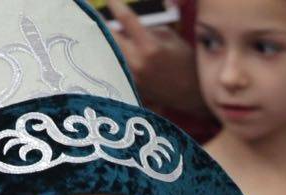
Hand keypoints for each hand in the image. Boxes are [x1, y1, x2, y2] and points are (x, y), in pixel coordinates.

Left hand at [107, 0, 206, 116]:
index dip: (115, 5)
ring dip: (104, 43)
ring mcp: (131, 78)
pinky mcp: (130, 88)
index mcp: (149, 46)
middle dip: (102, 26)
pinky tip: (110, 53)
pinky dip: (112, 58)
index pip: (126, 19)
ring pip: (108, 55)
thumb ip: (146, 29)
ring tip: (100, 35)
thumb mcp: (169, 37)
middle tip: (94, 18)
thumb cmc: (184, 61)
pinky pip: (115, 68)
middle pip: (109, 38)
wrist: (191, 93)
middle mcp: (137, 62)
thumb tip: (124, 27)